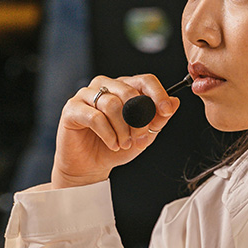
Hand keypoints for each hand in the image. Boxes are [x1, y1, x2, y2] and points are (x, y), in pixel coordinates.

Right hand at [51, 74, 179, 188]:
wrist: (90, 167)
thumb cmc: (115, 148)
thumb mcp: (144, 136)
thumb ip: (158, 119)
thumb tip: (175, 101)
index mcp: (124, 88)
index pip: (145, 80)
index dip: (158, 94)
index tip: (166, 110)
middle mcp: (105, 86)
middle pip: (129, 92)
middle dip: (139, 120)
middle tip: (139, 139)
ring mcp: (86, 95)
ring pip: (112, 104)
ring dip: (122, 129)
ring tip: (124, 144)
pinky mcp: (72, 109)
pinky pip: (95, 116)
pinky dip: (108, 134)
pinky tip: (112, 145)